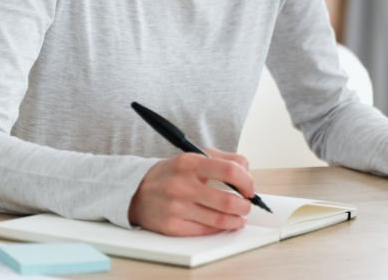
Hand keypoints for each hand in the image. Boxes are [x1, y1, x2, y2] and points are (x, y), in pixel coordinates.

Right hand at [128, 148, 256, 235]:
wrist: (137, 191)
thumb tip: (248, 172)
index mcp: (191, 163)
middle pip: (228, 201)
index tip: (250, 188)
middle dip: (245, 206)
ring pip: (219, 220)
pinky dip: (219, 228)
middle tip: (247, 205)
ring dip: (236, 220)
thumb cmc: (173, 173)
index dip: (247, 181)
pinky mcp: (172, 226)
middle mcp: (182, 185)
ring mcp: (177, 207)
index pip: (230, 170)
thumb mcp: (195, 157)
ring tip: (239, 217)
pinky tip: (222, 223)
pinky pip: (205, 231)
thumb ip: (224, 159)